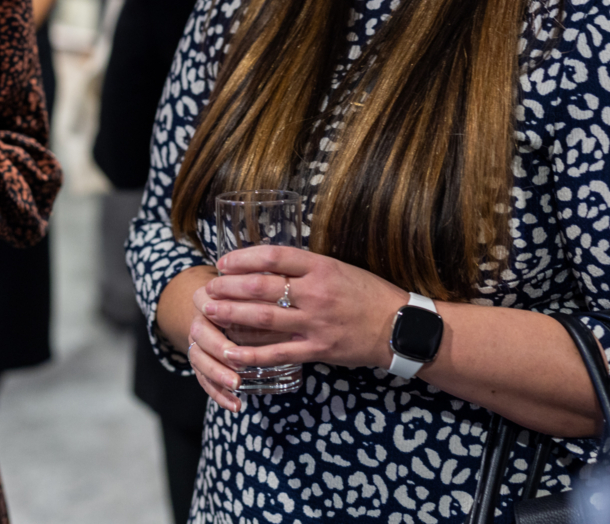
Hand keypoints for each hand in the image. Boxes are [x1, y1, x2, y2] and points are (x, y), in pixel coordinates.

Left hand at [188, 246, 402, 410]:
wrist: (400, 326)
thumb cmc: (368, 294)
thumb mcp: (339, 268)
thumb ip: (306, 267)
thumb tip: (268, 263)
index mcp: (321, 267)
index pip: (274, 256)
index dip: (244, 258)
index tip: (224, 262)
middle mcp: (316, 292)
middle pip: (262, 286)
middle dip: (230, 287)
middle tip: (209, 288)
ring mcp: (316, 322)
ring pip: (264, 317)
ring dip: (232, 315)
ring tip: (210, 312)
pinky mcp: (318, 349)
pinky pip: (278, 352)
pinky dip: (252, 353)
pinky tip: (231, 353)